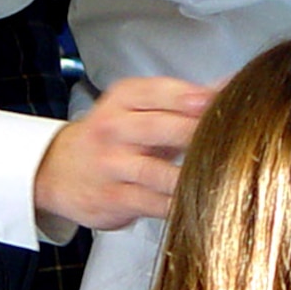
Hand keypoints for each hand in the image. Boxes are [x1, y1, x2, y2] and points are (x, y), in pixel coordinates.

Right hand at [31, 74, 215, 232]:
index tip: (228, 103)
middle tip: (233, 140)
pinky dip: (178, 206)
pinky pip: (152, 204)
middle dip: (198, 134)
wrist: (58, 168)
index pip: (162, 92)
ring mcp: (112, 165)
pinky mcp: (114, 198)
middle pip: (161, 128)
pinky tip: (201, 205)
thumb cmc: (113, 135)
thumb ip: (186, 98)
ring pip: (156, 172)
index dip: (198, 98)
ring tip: (221, 178)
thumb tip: (233, 83)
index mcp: (125, 97)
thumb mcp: (138, 106)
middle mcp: (115, 127)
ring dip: (190, 176)